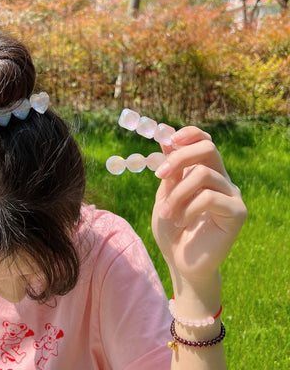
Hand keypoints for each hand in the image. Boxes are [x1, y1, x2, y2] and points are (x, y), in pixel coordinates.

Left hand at [151, 127, 246, 282]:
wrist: (180, 261)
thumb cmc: (171, 228)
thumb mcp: (165, 194)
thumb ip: (169, 170)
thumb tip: (166, 138)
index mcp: (205, 172)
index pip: (205, 141)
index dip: (189, 134)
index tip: (167, 139)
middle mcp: (222, 180)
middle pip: (208, 148)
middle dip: (179, 157)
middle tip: (159, 174)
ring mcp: (231, 195)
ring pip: (203, 174)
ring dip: (176, 193)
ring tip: (166, 213)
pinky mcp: (237, 212)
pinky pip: (209, 197)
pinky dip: (187, 208)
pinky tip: (181, 221)